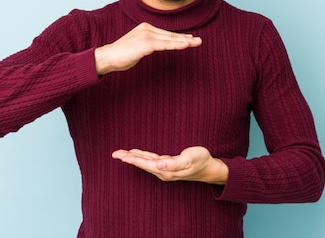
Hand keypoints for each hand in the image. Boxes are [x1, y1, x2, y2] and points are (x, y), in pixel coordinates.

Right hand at [94, 22, 201, 74]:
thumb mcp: (138, 48)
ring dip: (185, 41)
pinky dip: (176, 45)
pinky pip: (164, 45)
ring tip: (197, 42)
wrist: (108, 57)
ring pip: (169, 39)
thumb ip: (149, 46)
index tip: (190, 39)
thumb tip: (157, 48)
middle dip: (185, 38)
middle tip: (199, 41)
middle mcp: (147, 28)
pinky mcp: (146, 43)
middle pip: (170, 35)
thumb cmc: (121, 55)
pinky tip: (186, 45)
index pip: (166, 34)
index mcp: (145, 28)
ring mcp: (147, 35)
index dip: (179, 37)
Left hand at [111, 146, 227, 184]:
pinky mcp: (168, 164)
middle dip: (128, 158)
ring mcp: (165, 168)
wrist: (209, 167)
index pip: (145, 164)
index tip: (121, 156)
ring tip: (121, 153)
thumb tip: (159, 165)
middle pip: (142, 164)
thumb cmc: (201, 161)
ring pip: (145, 161)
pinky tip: (137, 153)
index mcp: (166, 171)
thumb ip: (174, 163)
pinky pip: (151, 160)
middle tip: (115, 154)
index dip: (132, 159)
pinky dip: (142, 156)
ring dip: (133, 157)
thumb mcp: (189, 159)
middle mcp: (163, 171)